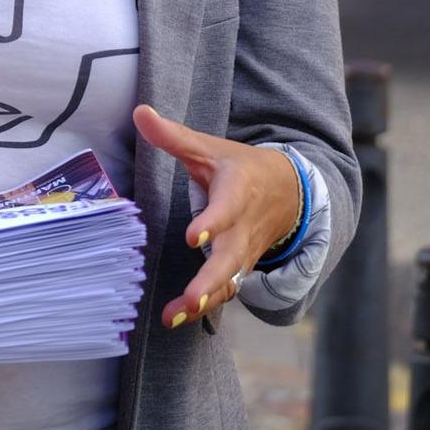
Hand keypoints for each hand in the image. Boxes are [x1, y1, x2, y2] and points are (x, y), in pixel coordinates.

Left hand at [134, 105, 299, 328]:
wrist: (288, 191)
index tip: (192, 238)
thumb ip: (174, 136)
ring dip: (204, 300)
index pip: (228, 209)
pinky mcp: (239, 267)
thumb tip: (140, 112)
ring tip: (176, 316)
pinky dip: (206, 306)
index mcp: (238, 192)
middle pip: (231, 258)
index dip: (212, 224)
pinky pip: (226, 289)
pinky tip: (179, 318)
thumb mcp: (210, 148)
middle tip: (190, 298)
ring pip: (229, 281)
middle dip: (211, 280)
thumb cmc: (239, 167)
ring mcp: (244, 252)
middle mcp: (243, 227)